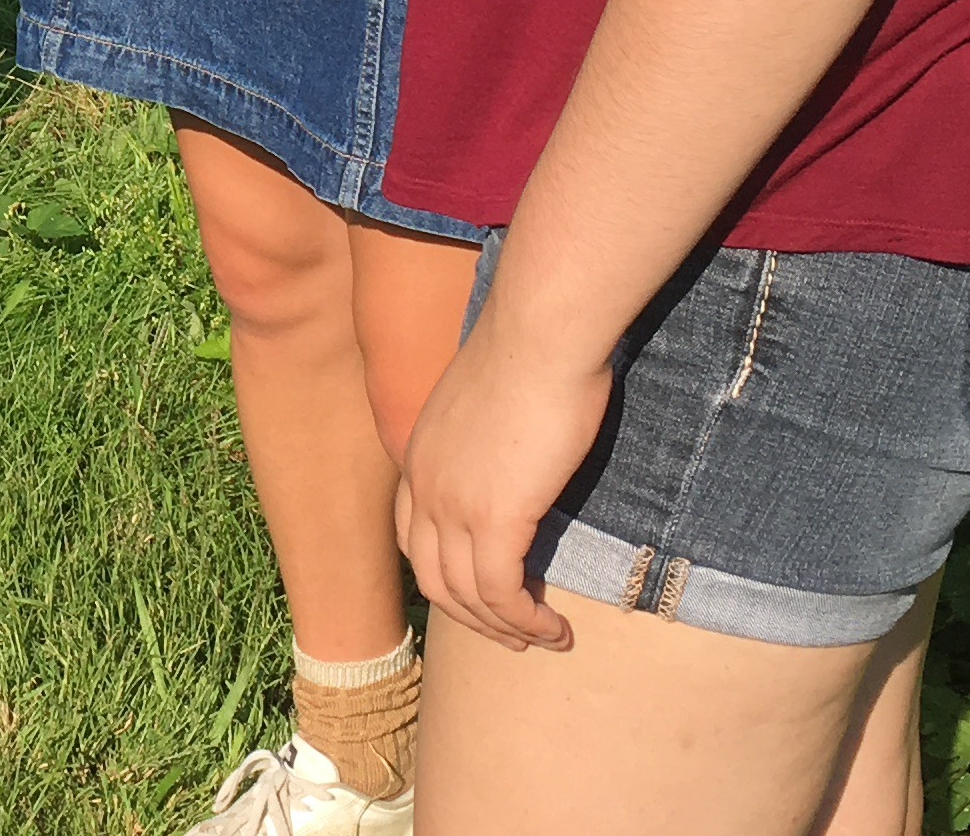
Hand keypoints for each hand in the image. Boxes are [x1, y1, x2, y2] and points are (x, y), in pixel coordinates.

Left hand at [394, 284, 610, 652]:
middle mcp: (424, 482)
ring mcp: (453, 503)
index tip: (484, 593)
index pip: (413, 536)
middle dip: (473, 616)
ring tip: (545, 637)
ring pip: (466, 596)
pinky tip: (556, 629)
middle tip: (516, 633)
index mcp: (419, 453)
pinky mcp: (494, 517)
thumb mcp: (488, 401)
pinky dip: (527, 621)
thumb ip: (484, 437)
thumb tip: (513, 456)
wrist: (540, 332)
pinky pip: (502, 594)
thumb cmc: (529, 352)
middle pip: (433, 577)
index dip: (445, 575)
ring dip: (507, 628)